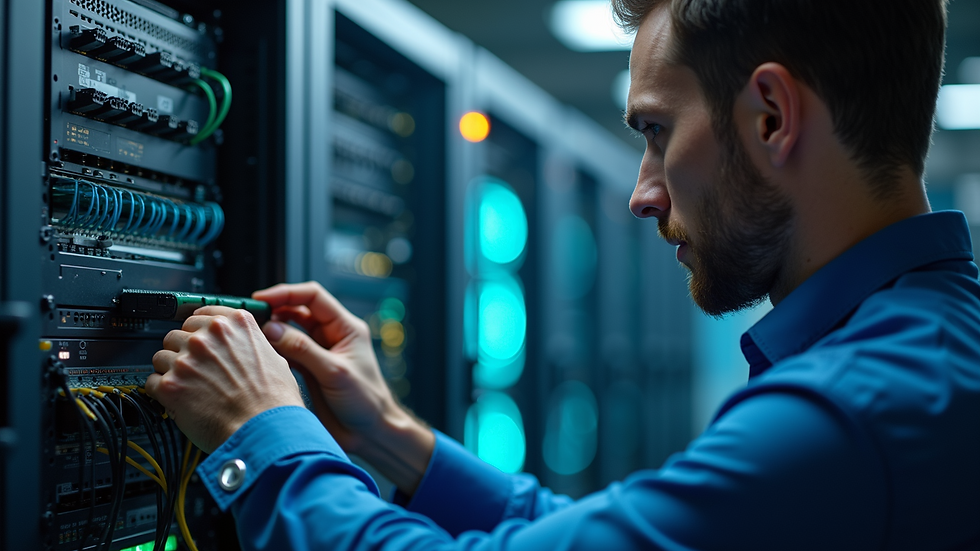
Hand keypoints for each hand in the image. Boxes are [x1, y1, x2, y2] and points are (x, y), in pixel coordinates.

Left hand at [145, 306, 304, 453]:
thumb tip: (244, 347)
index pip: (201, 314)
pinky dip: (162, 392)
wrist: (263, 431)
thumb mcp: (275, 358)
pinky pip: (152, 382)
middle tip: (196, 370)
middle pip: (177, 334)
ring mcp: (188, 359)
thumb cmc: (273, 403)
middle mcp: (209, 336)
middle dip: (183, 351)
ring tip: (188, 387)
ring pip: (161, 356)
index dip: (198, 330)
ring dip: (171, 371)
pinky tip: (179, 400)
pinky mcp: (171, 385)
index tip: (197, 338)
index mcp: (236, 324)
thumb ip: (251, 344)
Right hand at [253, 282, 433, 493]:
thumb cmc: (366, 401)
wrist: (369, 433)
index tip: (262, 298)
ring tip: (251, 336)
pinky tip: (260, 355)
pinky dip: (273, 352)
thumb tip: (272, 329)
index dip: (287, 293)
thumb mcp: (334, 372)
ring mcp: (319, 353)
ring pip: (289, 332)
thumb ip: (303, 350)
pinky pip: (286, 353)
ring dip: (271, 332)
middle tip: (250, 317)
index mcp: (345, 328)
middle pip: (298, 311)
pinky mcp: (308, 370)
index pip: (313, 297)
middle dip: (275, 310)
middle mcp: (331, 336)